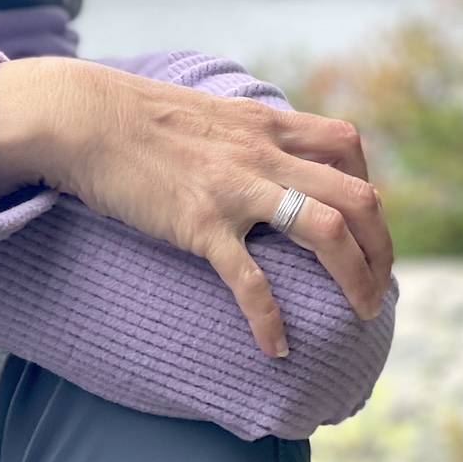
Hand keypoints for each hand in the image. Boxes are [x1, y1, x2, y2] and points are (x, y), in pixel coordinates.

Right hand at [0, 58, 391, 358]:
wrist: (81, 116)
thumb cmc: (128, 115)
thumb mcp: (201, 112)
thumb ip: (235, 133)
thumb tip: (247, 155)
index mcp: (263, 124)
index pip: (347, 145)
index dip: (365, 185)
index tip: (360, 222)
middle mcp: (262, 154)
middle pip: (359, 197)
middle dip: (381, 248)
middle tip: (378, 287)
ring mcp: (234, 189)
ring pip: (326, 231)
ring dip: (357, 278)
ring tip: (358, 315)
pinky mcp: (199, 222)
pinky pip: (249, 278)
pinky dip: (269, 318)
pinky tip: (275, 349)